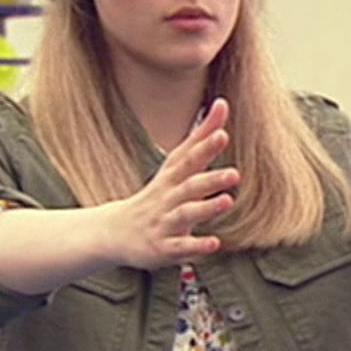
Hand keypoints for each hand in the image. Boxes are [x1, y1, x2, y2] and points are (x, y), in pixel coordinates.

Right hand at [100, 98, 240, 269]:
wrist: (116, 231)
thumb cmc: (157, 195)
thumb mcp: (176, 166)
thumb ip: (201, 138)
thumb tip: (222, 103)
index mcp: (172, 177)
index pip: (188, 158)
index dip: (204, 146)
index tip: (222, 133)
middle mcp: (168, 197)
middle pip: (189, 186)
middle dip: (210, 179)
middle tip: (234, 174)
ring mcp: (165, 222)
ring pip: (185, 214)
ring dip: (206, 208)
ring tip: (227, 201)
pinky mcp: (163, 247)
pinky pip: (180, 247)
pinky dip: (196, 246)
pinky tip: (214, 244)